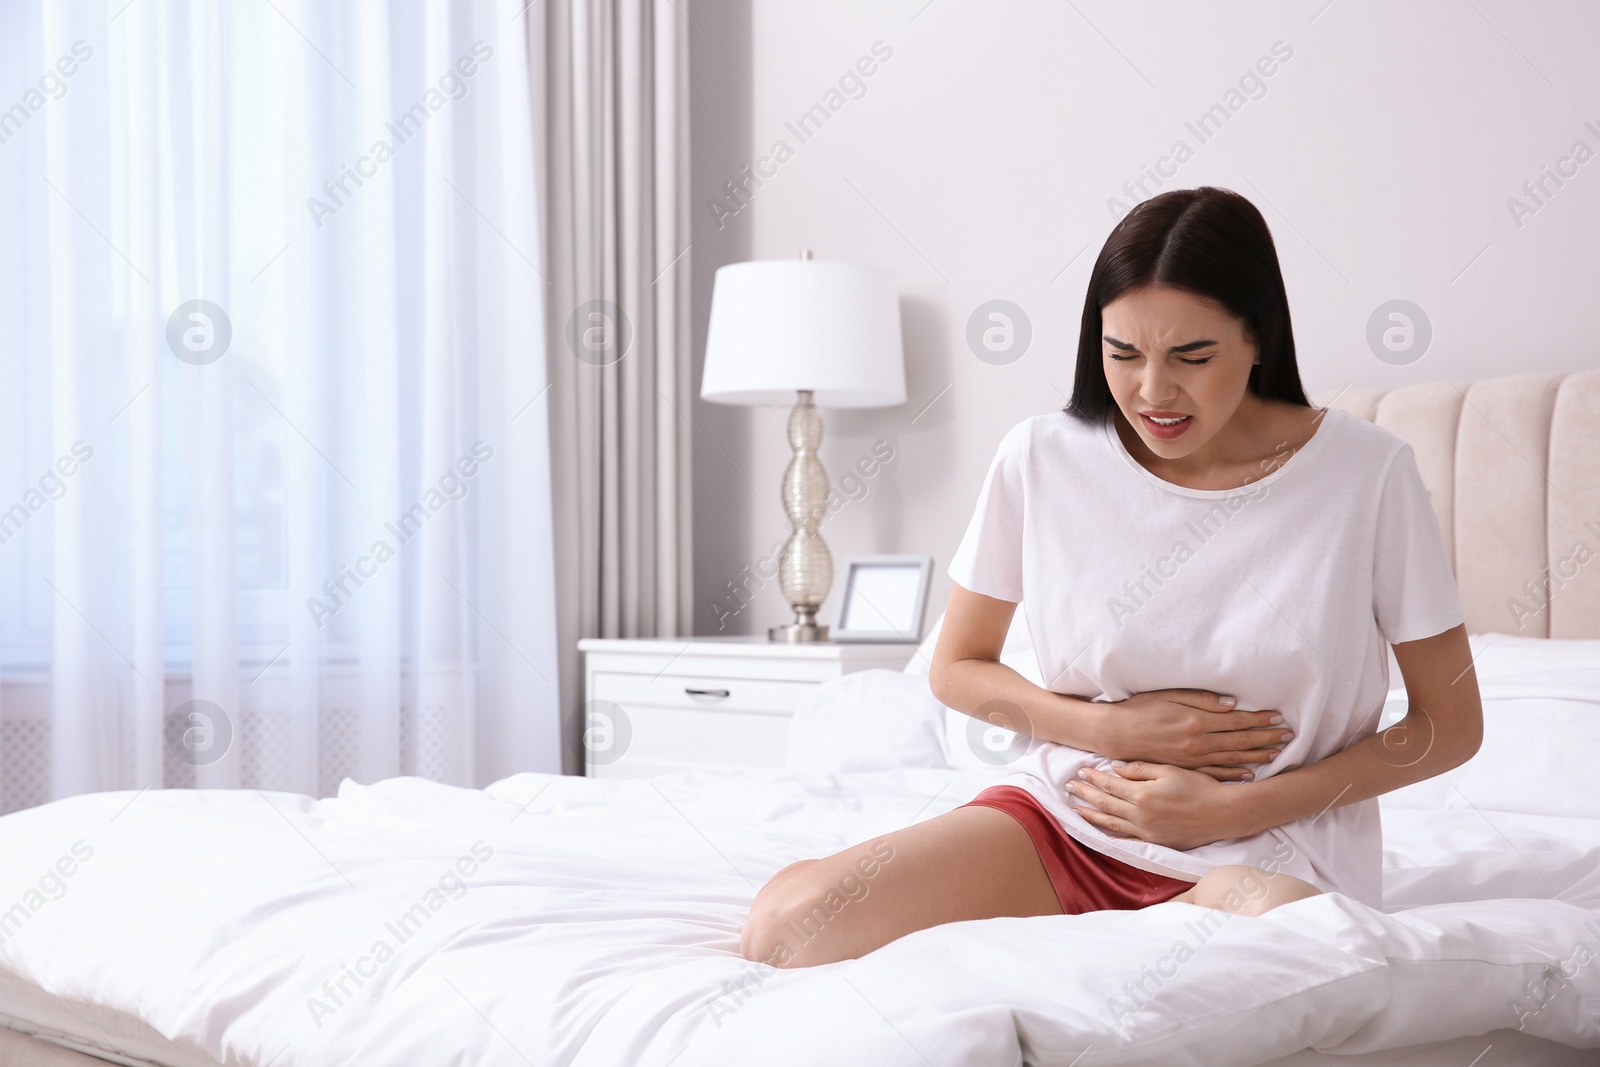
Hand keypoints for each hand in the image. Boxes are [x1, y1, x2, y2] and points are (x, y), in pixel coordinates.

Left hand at [1065, 761, 1243, 850]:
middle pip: (1105, 803)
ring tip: (1076, 808)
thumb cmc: (1200, 787)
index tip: (1080, 770)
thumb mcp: (1170, 770)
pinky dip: (1111, 834)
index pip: (1110, 784)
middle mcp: (1141, 816)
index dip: (1093, 777)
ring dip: (1091, 814)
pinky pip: (1127, 839)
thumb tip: (1115, 768)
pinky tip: (1101, 831)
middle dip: (1085, 794)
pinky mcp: (1156, 842)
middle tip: (1069, 786)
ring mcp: (1147, 832)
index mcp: (1143, 795)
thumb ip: (1141, 769)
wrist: (1223, 814)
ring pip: (1111, 823)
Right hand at [1093, 689, 1291, 781]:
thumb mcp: (1170, 695)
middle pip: (1241, 740)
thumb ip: (1203, 699)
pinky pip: (1216, 773)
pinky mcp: (1186, 769)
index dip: (1259, 719)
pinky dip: (1235, 773)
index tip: (1278, 717)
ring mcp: (1193, 759)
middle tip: (1288, 735)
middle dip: (1266, 737)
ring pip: (1233, 758)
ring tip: (1277, 753)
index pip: (1237, 720)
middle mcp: (1199, 742)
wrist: (1118, 733)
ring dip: (1257, 755)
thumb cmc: (1142, 709)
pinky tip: (1250, 773)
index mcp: (1197, 720)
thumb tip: (1233, 704)